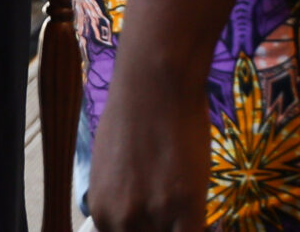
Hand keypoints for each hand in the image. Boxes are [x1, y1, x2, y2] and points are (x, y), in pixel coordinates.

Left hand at [90, 64, 210, 231]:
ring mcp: (154, 214)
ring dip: (180, 224)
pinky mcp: (186, 205)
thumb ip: (121, 198)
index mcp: (101, 210)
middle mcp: (121, 219)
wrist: (154, 81)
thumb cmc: (132, 112)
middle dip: (163, 226)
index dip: (146, 230)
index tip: (158, 221)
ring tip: (186, 205)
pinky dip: (196, 227)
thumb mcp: (111, 166)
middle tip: (173, 211)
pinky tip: (198, 209)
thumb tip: (135, 212)